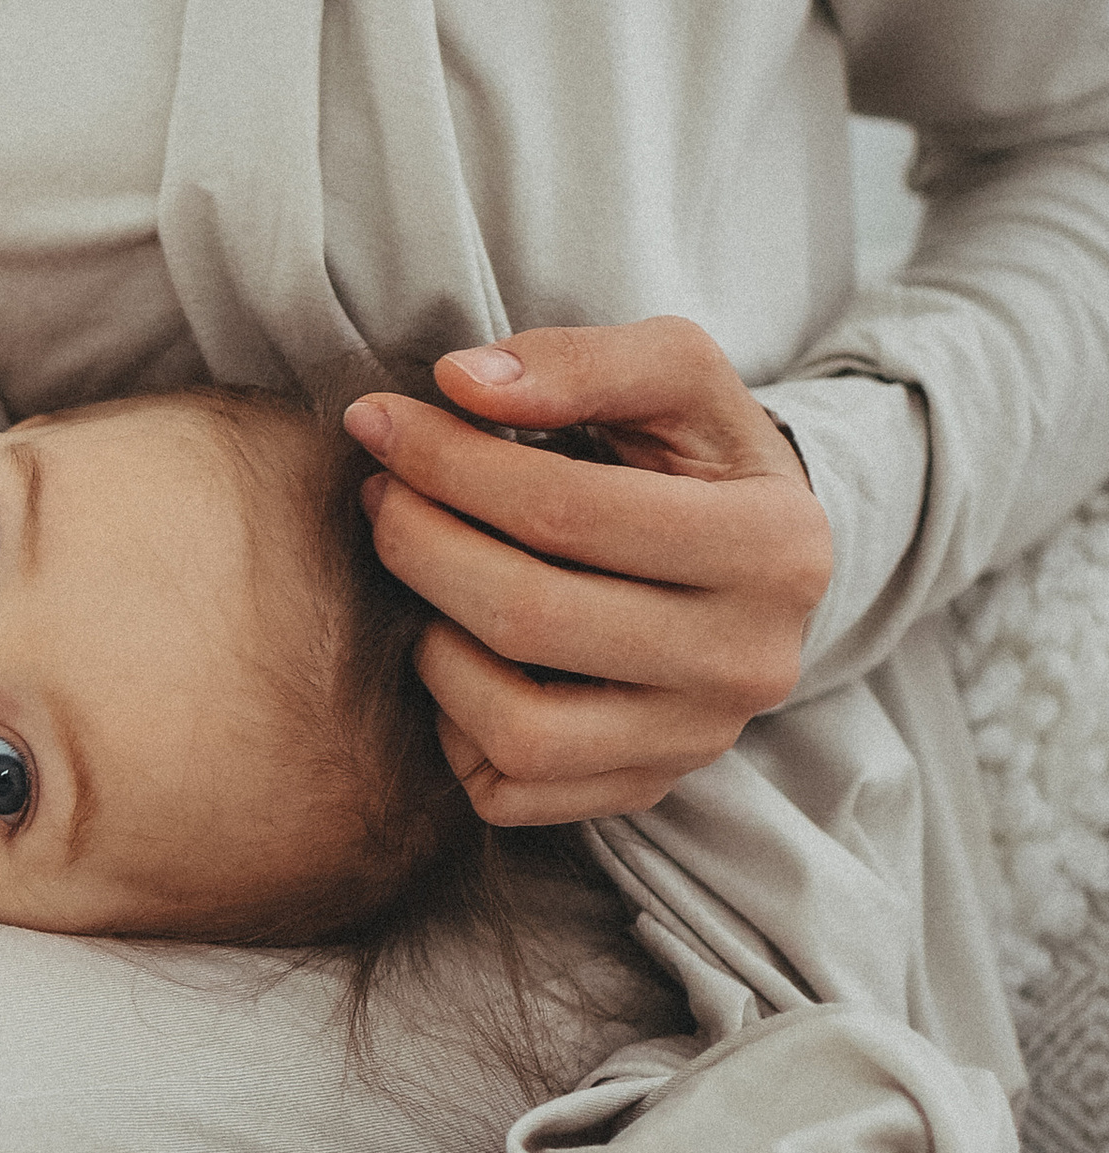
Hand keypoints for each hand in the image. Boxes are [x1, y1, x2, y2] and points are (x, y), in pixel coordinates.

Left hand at [344, 319, 834, 828]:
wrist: (752, 562)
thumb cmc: (695, 457)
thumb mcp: (675, 374)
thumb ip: (580, 361)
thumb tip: (460, 383)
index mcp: (774, 547)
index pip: (568, 509)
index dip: (449, 461)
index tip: (379, 421)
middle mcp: (747, 663)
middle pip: (531, 617)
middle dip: (420, 543)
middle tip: (378, 493)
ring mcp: (696, 742)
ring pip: (518, 728)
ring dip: (431, 644)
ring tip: (418, 576)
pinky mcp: (644, 790)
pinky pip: (511, 789)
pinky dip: (455, 724)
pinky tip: (456, 650)